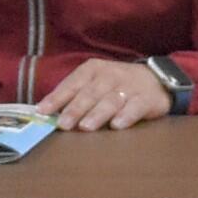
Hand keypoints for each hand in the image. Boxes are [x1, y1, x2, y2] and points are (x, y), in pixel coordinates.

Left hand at [40, 57, 172, 131]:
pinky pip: (135, 107)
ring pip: (111, 100)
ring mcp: (129, 86)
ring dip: (97, 114)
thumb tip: (45, 113)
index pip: (72, 83)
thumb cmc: (116, 85)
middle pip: (90, 93)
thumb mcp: (93, 83)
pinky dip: (126, 116)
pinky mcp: (147, 98)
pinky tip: (117, 125)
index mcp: (92, 70)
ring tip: (86, 127)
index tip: (42, 111)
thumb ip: (73, 96)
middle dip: (75, 109)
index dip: (57, 98)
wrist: (156, 80)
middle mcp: (110, 76)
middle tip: (63, 124)